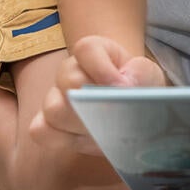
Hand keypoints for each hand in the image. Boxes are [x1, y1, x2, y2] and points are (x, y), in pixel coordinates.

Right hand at [30, 37, 166, 157]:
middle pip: (69, 82)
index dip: (102, 69)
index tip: (121, 87)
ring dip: (82, 123)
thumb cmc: (139, 86)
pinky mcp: (49, 124)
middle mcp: (69, 71)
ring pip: (54, 109)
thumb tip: (123, 86)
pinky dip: (62, 139)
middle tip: (116, 114)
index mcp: (94, 51)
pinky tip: (86, 140)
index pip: (86, 50)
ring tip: (105, 130)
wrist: (134, 108)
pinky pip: (41, 131)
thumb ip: (140, 74)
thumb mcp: (148, 75)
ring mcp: (55, 97)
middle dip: (94, 101)